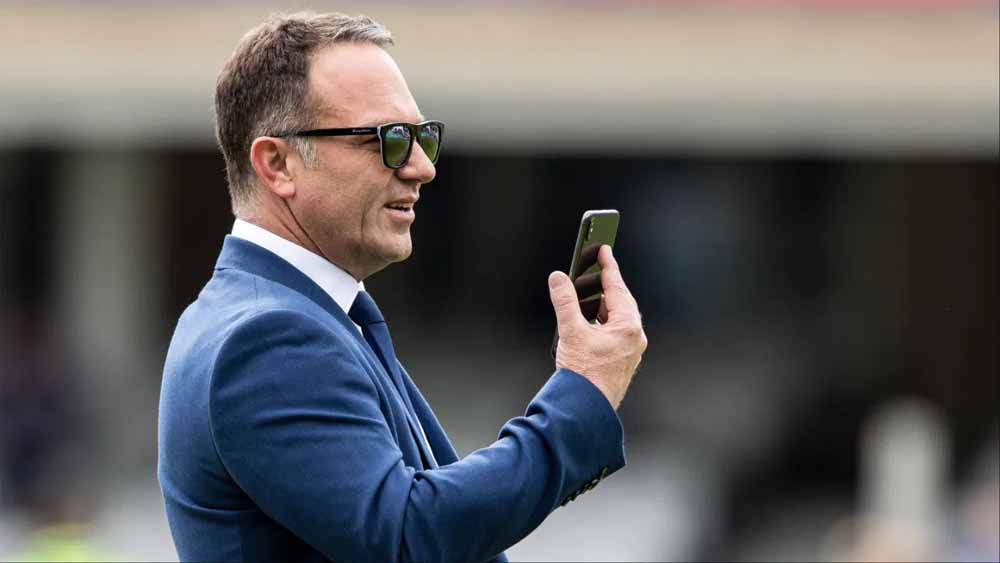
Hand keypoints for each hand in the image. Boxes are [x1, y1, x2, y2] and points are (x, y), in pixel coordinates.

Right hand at [547, 245, 646, 409]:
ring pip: (619, 318)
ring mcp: (630, 351)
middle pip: (621, 302)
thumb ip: (565, 302)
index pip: (617, 288)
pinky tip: (591, 323)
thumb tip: (558, 279)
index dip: (608, 266)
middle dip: (608, 285)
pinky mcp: (623, 360)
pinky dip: (604, 321)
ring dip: (604, 305)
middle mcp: (634, 338)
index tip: (604, 249)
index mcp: (627, 327)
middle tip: (598, 269)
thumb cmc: (584, 376)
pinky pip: (616, 332)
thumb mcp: (571, 332)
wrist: (586, 410)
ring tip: (590, 295)